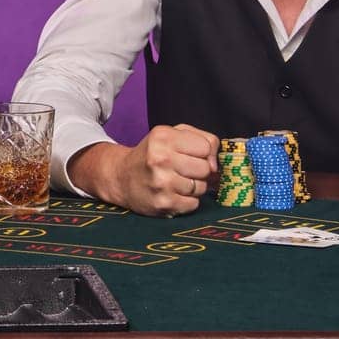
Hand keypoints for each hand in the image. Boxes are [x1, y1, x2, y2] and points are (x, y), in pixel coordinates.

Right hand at [69, 124, 218, 216]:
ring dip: (193, 187)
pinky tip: (173, 194)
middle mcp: (161, 158)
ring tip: (176, 182)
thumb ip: (202, 139)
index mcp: (163, 137)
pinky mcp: (163, 203)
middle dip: (199, 171)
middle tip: (183, 170)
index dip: (203, 152)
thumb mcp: (172, 134)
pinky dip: (187, 201)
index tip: (191, 155)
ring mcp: (162, 183)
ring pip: (201, 188)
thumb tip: (216, 164)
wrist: (121, 178)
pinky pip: (194, 204)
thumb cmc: (153, 154)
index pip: (206, 146)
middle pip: (206, 169)